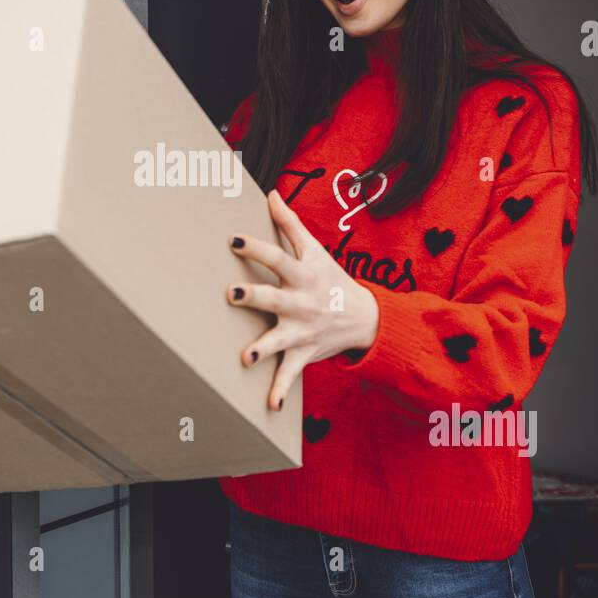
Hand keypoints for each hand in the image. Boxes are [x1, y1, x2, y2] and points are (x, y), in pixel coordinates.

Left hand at [227, 189, 380, 410]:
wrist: (367, 318)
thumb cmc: (333, 278)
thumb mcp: (316, 250)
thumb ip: (290, 223)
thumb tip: (270, 192)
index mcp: (303, 275)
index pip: (278, 257)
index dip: (256, 247)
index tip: (233, 239)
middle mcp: (302, 302)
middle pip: (275, 298)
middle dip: (254, 297)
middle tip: (231, 293)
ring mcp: (303, 330)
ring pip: (280, 341)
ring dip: (264, 349)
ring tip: (246, 357)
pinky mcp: (305, 353)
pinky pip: (291, 374)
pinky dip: (281, 390)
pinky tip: (269, 405)